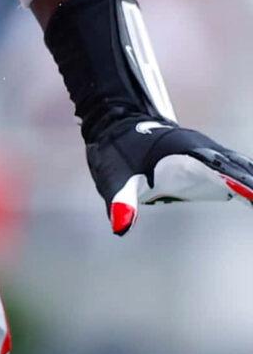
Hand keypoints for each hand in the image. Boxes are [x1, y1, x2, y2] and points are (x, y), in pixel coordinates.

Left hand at [86, 115, 252, 234]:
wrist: (116, 126)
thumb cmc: (115, 153)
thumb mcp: (113, 178)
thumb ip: (121, 201)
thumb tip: (121, 226)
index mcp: (184, 151)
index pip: (220, 170)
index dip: (241, 183)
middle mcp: (201, 148)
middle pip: (238, 169)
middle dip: (251, 184)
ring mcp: (206, 152)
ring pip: (240, 167)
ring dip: (251, 182)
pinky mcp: (206, 159)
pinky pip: (235, 170)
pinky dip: (247, 181)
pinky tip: (252, 195)